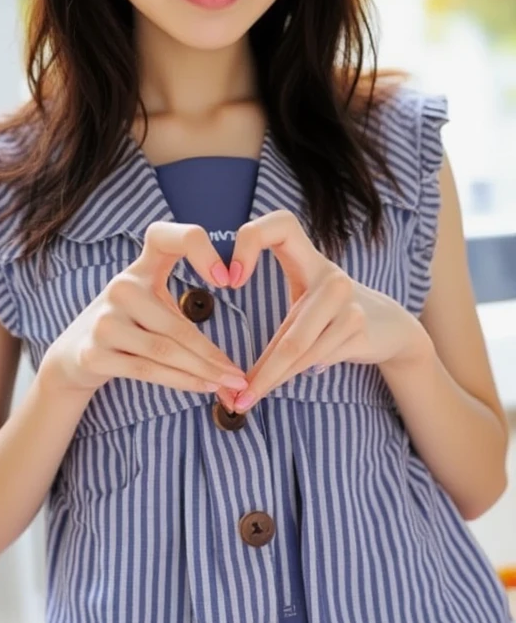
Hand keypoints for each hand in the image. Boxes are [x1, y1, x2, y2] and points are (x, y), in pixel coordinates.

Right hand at [42, 221, 249, 395]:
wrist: (75, 355)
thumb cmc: (129, 325)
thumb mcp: (152, 301)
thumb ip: (188, 305)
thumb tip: (235, 330)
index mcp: (139, 268)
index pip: (164, 236)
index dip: (197, 249)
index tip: (226, 280)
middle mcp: (120, 287)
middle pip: (177, 326)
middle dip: (213, 356)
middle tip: (239, 374)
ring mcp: (104, 321)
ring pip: (166, 352)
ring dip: (203, 373)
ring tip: (229, 384)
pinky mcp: (95, 353)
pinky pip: (148, 370)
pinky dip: (182, 381)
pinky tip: (205, 387)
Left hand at [219, 209, 429, 412]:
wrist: (391, 327)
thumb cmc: (334, 312)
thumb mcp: (307, 307)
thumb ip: (281, 326)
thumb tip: (240, 367)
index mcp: (310, 258)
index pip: (282, 224)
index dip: (251, 241)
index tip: (231, 280)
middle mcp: (331, 277)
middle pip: (290, 335)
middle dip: (262, 372)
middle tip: (235, 395)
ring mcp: (349, 303)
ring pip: (303, 353)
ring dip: (275, 380)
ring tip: (251, 398)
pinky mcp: (361, 327)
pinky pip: (319, 360)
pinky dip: (296, 375)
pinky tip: (284, 381)